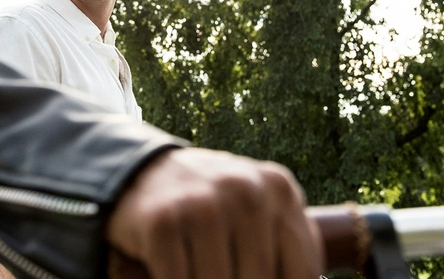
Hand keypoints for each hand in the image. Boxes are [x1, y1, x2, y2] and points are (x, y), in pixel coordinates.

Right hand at [106, 148, 323, 278]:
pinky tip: (172, 275)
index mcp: (279, 188)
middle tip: (221, 274)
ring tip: (198, 272)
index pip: (300, 274)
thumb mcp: (260, 215)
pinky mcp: (163, 222)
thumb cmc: (213, 207)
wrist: (143, 174)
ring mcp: (203, 205)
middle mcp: (245, 190)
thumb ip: (289, 252)